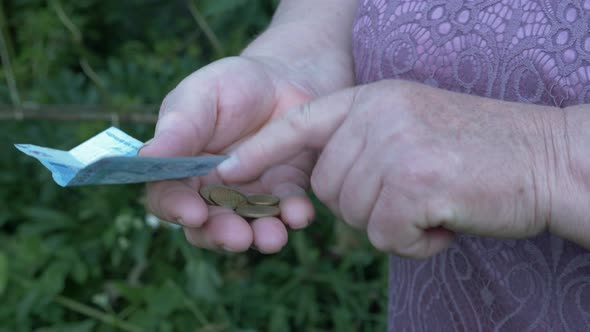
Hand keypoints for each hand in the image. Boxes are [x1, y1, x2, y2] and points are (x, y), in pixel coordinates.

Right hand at [140, 56, 324, 253]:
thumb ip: (179, 126)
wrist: (285, 78)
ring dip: (259, 236)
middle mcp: (214, 190)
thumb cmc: (233, 83)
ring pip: (249, 226)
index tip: (193, 214)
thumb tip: (146, 157)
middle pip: (208, 224)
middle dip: (222, 234)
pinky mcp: (286, 192)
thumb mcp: (202, 95)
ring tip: (272, 237)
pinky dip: (294, 216)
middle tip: (237, 237)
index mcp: (183, 169)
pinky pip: (288, 210)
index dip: (177, 209)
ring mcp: (251, 195)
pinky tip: (299, 214)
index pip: (169, 197)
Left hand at [218, 79, 573, 257]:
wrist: (547, 159)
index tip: (226, 170)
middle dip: (366, 205)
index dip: (262, 150)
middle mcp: (379, 115)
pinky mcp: (415, 182)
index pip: (301, 124)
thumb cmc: (481, 152)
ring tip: (436, 205)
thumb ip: (366, 145)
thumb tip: (327, 185)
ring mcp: (396, 145)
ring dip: (393, 224)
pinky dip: (415, 243)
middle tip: (415, 195)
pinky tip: (446, 223)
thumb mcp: (414, 128)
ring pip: (355, 214)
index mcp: (375, 99)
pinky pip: (385, 234)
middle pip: (329, 187)